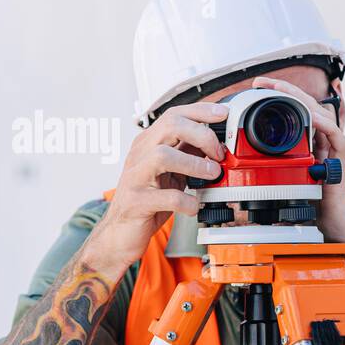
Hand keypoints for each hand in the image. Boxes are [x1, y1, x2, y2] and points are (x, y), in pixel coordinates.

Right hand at [81, 102, 227, 275]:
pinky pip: (165, 197)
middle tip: (219, 153)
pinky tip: (194, 205)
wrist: (120, 233)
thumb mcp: (171, 173)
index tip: (223, 114)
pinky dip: (186, 201)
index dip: (200, 111)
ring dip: (194, 163)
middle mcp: (139, 155)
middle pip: (169, 126)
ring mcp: (136, 177)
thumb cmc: (148, 201)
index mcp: (148, 144)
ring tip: (212, 175)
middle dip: (202, 135)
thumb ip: (188, 156)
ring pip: (163, 156)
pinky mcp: (137, 202)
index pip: (173, 115)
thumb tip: (216, 143)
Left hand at [252, 75, 344, 242]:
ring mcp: (331, 145)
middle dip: (285, 89)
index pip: (294, 108)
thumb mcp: (281, 176)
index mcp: (307, 139)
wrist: (326, 218)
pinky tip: (311, 117)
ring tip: (283, 91)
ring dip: (301, 99)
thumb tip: (240, 157)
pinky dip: (324, 124)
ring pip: (320, 112)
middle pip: (307, 104)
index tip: (258, 86)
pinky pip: (335, 134)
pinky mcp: (341, 156)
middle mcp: (320, 138)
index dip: (278, 95)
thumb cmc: (306, 199)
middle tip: (265, 82)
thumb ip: (269, 163)